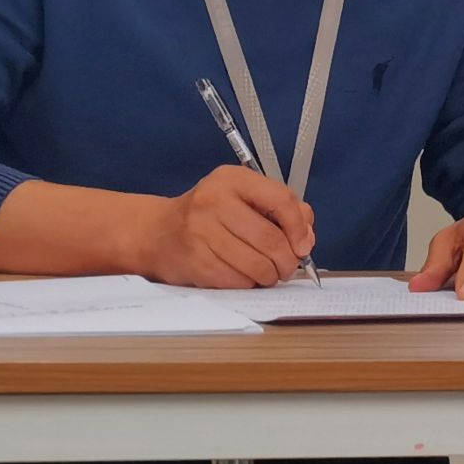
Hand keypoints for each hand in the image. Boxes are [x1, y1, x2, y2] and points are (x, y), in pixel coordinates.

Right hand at [139, 165, 315, 288]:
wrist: (157, 232)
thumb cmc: (209, 214)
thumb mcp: (242, 197)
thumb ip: (280, 209)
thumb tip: (306, 236)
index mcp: (233, 179)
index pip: (280, 199)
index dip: (299, 226)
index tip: (303, 245)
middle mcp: (214, 201)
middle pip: (270, 239)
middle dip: (287, 260)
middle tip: (288, 268)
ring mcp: (200, 231)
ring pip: (255, 264)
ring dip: (270, 276)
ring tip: (268, 274)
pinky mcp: (193, 260)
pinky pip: (236, 280)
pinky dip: (248, 284)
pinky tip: (246, 277)